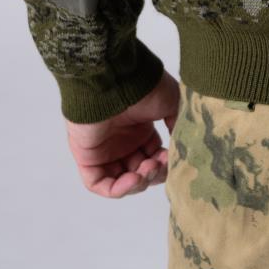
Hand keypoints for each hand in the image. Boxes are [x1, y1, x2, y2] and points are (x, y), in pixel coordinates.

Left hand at [64, 68, 180, 197]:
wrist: (116, 80)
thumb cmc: (144, 88)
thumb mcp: (171, 103)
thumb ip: (178, 125)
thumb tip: (181, 146)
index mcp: (140, 129)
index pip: (153, 157)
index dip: (164, 164)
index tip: (172, 159)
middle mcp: (122, 141)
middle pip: (139, 171)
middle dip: (153, 174)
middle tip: (158, 166)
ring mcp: (103, 150)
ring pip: (121, 181)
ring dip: (137, 183)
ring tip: (145, 172)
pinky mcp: (87, 158)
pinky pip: (99, 183)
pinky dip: (117, 189)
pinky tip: (133, 180)